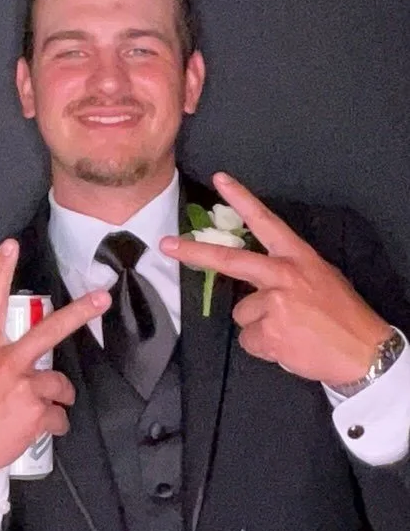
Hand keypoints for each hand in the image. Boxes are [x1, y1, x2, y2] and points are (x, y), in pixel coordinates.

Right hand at [0, 239, 109, 487]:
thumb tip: (18, 366)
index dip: (0, 272)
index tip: (11, 245)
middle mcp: (5, 363)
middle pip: (48, 330)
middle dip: (79, 312)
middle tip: (102, 297)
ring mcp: (23, 387)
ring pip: (60, 387)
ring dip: (56, 402)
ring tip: (34, 415)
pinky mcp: (36, 413)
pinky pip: (59, 417)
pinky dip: (52, 426)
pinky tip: (33, 433)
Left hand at [160, 172, 391, 385]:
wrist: (363, 351)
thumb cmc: (342, 315)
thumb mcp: (320, 278)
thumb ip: (286, 272)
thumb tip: (257, 280)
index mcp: (298, 257)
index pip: (265, 222)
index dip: (241, 199)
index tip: (219, 180)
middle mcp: (283, 274)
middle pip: (229, 259)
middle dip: (194, 252)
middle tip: (167, 245)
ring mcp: (274, 303)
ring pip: (242, 313)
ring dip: (259, 326)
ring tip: (289, 332)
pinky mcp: (268, 331)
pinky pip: (249, 340)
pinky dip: (264, 347)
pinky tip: (287, 346)